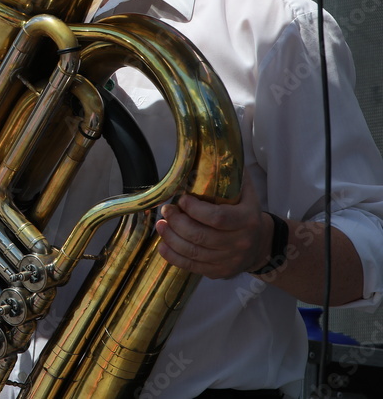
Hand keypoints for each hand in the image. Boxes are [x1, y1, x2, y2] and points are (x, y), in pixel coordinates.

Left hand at [155, 175, 270, 278]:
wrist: (261, 245)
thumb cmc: (246, 212)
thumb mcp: (247, 192)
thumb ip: (233, 174)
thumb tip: (217, 149)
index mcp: (248, 220)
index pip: (218, 218)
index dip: (195, 210)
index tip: (181, 200)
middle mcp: (239, 243)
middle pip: (201, 236)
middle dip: (178, 222)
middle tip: (166, 211)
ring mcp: (229, 260)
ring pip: (193, 252)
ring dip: (171, 238)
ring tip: (161, 225)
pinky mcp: (218, 272)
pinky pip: (191, 266)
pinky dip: (173, 256)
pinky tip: (163, 245)